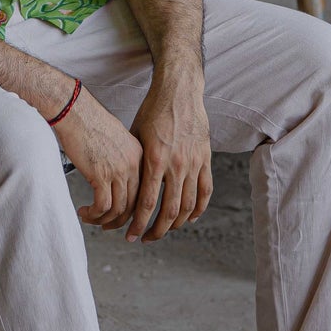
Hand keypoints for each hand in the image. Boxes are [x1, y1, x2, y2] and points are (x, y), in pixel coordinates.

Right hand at [56, 88, 147, 230]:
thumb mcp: (115, 140)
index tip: (121, 216)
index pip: (143, 191)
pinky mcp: (101, 175)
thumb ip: (122, 159)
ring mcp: (118, 171)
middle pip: (134, 205)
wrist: (75, 111)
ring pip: (118, 209)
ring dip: (104, 220)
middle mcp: (133, 165)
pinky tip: (84, 212)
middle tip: (106, 226)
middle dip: (120, 221)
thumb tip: (115, 181)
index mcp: (139, 156)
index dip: (133, 209)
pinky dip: (94, 214)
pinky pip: (103, 206)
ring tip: (91, 218)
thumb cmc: (89, 122)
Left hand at [125, 62, 211, 240]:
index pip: (147, 203)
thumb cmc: (152, 111)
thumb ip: (134, 163)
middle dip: (156, 231)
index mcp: (155, 159)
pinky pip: (205, 191)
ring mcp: (194, 163)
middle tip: (145, 238)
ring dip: (176, 224)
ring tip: (164, 230)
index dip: (138, 224)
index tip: (131, 235)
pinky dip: (199, 208)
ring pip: (188, 205)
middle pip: (169, 211)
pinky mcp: (206, 159)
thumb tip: (124, 189)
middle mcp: (177, 164)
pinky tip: (190, 218)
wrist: (179, 91)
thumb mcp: (135, 136)